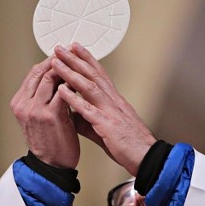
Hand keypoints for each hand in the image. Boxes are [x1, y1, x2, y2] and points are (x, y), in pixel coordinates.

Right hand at [10, 55, 79, 168]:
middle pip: (40, 72)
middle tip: (72, 53)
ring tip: (78, 64)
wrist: (52, 165)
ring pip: (50, 78)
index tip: (63, 55)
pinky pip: (62, 92)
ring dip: (66, 69)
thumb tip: (56, 78)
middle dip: (58, 60)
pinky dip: (72, 84)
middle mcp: (24, 104)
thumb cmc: (49, 142)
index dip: (49, 61)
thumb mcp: (38, 116)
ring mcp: (35, 109)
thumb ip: (43, 98)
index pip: (33, 73)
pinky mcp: (50, 115)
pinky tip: (81, 80)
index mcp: (19, 103)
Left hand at [52, 43, 155, 175]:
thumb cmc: (130, 145)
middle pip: (93, 74)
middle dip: (75, 59)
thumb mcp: (106, 128)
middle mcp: (114, 101)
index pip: (99, 74)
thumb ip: (88, 120)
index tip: (74, 48)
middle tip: (60, 47)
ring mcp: (111, 111)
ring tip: (56, 62)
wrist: (148, 159)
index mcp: (115, 101)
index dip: (86, 59)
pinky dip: (74, 99)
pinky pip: (88, 110)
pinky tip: (62, 90)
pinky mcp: (108, 125)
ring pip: (89, 87)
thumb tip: (72, 115)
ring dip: (71, 73)